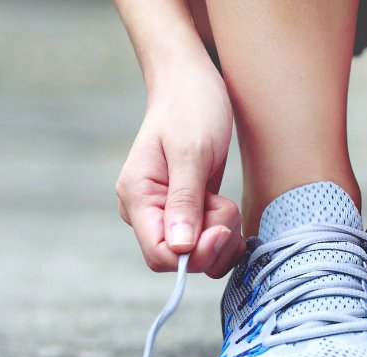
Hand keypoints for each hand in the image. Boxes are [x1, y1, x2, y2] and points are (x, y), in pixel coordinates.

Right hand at [115, 66, 243, 275]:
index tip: (220, 229)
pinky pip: (207, 245)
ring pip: (198, 256)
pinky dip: (225, 236)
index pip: (159, 254)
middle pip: (181, 260)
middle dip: (212, 243)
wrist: (192, 85)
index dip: (194, 255)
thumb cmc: (190, 108)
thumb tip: (181, 248)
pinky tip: (229, 212)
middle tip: (225, 206)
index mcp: (137, 197)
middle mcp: (147, 212)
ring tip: (225, 202)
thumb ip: (184, 201)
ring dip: (222, 238)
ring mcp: (166, 215)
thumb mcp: (191, 152)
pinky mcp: (187, 214)